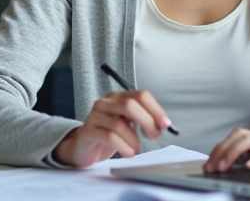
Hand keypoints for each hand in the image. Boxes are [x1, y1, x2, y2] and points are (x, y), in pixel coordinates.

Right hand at [52, 90, 172, 166]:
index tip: (166, 124)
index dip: (156, 109)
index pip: (141, 95)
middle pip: (130, 105)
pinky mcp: (88, 131)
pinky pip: (109, 137)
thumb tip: (164, 124)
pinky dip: (123, 147)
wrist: (83, 147)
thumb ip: (145, 120)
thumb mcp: (129, 124)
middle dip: (147, 121)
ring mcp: (95, 116)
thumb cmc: (109, 135)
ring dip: (134, 140)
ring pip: (119, 124)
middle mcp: (106, 103)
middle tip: (153, 136)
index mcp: (119, 97)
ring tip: (136, 149)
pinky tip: (128, 153)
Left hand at [204, 128, 249, 172]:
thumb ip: (244, 157)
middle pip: (238, 136)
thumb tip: (221, 165)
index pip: (232, 138)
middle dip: (221, 151)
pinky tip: (249, 165)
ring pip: (249, 140)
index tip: (207, 165)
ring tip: (223, 167)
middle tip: (211, 167)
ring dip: (232, 153)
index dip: (217, 151)